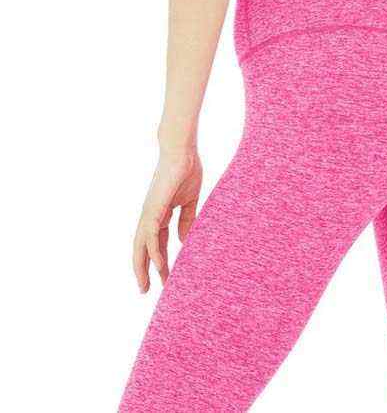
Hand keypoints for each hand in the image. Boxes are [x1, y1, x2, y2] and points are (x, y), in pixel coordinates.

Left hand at [132, 149, 201, 292]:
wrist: (182, 152)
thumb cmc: (186, 170)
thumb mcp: (189, 201)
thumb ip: (186, 220)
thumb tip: (184, 240)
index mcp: (160, 214)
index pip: (156, 242)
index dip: (159, 260)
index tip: (164, 278)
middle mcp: (150, 216)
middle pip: (143, 249)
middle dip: (143, 270)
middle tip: (146, 290)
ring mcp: (149, 213)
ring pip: (141, 246)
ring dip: (143, 268)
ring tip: (146, 287)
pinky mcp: (153, 209)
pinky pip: (150, 236)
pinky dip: (153, 252)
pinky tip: (159, 266)